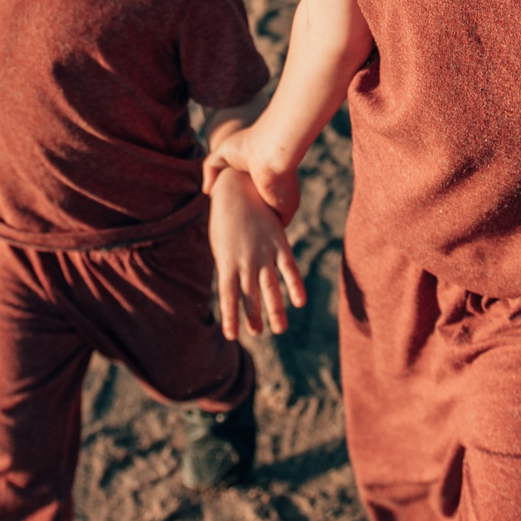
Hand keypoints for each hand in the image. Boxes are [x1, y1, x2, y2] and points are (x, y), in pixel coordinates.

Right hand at [204, 118, 301, 225]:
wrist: (270, 153)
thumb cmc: (247, 147)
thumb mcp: (222, 153)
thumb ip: (211, 169)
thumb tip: (208, 191)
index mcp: (261, 175)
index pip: (249, 193)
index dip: (237, 200)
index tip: (224, 207)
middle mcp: (272, 189)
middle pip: (257, 209)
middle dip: (245, 216)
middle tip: (228, 223)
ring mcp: (280, 201)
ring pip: (265, 220)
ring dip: (254, 226)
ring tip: (236, 234)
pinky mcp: (286, 211)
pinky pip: (274, 227)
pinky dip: (263, 232)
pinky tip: (247, 236)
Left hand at [208, 169, 305, 337]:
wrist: (238, 185)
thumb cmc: (225, 218)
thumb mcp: (220, 244)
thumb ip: (228, 266)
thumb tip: (234, 289)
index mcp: (226, 261)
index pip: (227, 296)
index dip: (230, 317)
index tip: (232, 335)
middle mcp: (245, 260)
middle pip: (251, 296)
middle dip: (254, 317)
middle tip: (257, 334)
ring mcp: (264, 252)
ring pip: (271, 287)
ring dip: (275, 310)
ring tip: (279, 329)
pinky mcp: (279, 243)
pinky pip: (289, 268)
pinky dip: (295, 285)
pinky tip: (300, 302)